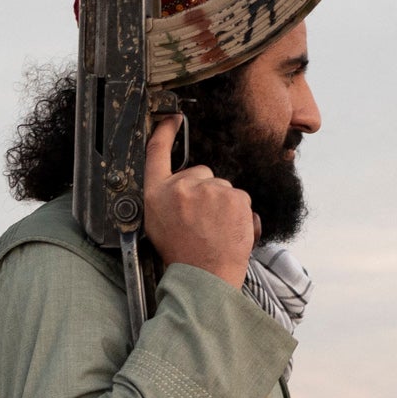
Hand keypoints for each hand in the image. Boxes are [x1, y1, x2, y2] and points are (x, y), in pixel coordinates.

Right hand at [140, 109, 253, 288]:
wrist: (204, 278)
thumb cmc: (182, 256)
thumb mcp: (157, 224)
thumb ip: (167, 198)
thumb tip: (181, 184)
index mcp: (156, 194)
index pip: (156, 152)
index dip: (165, 132)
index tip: (173, 119)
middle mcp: (181, 187)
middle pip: (201, 172)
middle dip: (205, 191)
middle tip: (202, 221)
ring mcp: (209, 191)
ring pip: (223, 187)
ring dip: (223, 205)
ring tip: (216, 230)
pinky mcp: (234, 198)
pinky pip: (240, 199)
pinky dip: (240, 214)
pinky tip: (229, 231)